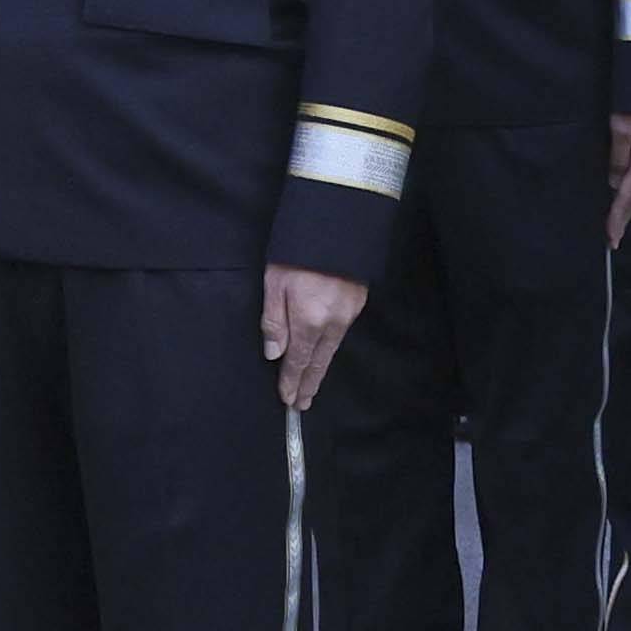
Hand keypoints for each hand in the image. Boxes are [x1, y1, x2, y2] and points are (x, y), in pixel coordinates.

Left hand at [263, 265, 369, 410]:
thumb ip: (273, 321)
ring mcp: (348, 314)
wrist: (339, 226)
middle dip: (309, 384)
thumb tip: (274, 353)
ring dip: (320, 369)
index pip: (298, 360)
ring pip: (332, 349)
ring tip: (312, 384)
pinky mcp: (357, 303)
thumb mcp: (274, 284)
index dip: (291, 381)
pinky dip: (330, 349)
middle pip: (319, 361)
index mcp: (309, 321)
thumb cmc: (298, 254)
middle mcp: (332, 323)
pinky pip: (340, 335)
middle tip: (302, 404)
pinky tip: (324, 352)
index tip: (287, 399)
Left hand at [604, 113, 630, 244]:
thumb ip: (618, 157)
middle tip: (613, 240)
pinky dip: (628, 192)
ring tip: (615, 224)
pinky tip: (621, 195)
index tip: (611, 238)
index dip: (618, 218)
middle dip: (623, 218)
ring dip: (625, 207)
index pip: (628, 196)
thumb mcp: (621, 129)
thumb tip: (614, 184)